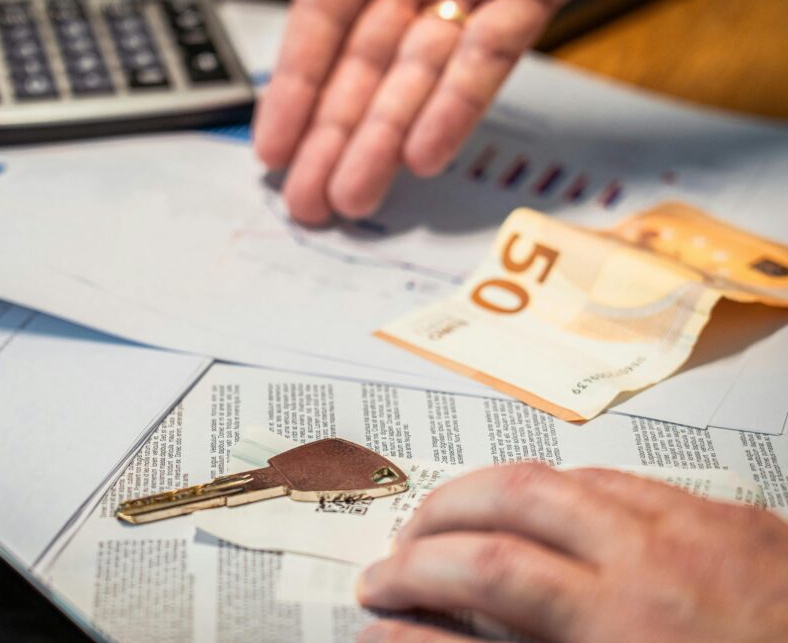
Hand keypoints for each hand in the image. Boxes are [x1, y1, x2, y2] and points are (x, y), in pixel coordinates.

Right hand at [253, 0, 605, 224]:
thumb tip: (304, 22)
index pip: (318, 25)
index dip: (291, 91)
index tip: (271, 150)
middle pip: (363, 69)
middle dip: (331, 138)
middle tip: (308, 201)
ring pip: (418, 77)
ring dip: (383, 140)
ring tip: (353, 198)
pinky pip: (489, 57)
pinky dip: (457, 104)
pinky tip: (425, 153)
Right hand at [355, 463, 787, 642]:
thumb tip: (431, 640)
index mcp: (623, 628)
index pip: (485, 577)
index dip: (413, 585)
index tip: (377, 602)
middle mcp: (651, 565)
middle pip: (508, 507)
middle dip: (435, 524)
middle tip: (400, 555)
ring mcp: (692, 532)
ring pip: (558, 480)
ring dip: (489, 497)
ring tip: (453, 523)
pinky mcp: (729, 519)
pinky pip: (622, 481)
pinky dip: (562, 493)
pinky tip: (545, 513)